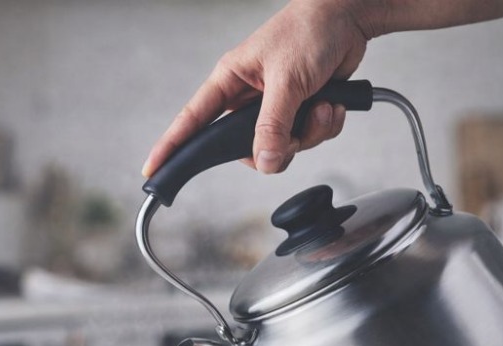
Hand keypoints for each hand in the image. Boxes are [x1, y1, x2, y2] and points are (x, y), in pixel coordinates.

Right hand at [142, 0, 371, 176]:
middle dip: (277, 146)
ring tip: (323, 105)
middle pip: (247, 148)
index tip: (153, 170)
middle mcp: (248, 97)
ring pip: (281, 147)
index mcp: (230, 81)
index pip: (192, 120)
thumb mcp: (287, 80)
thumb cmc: (309, 31)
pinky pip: (306, 138)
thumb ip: (273, 125)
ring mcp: (274, 107)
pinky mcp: (299, 111)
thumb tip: (265, 162)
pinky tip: (333, 104)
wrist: (349, 18)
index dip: (172, 147)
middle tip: (294, 132)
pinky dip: (324, 126)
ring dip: (309, 133)